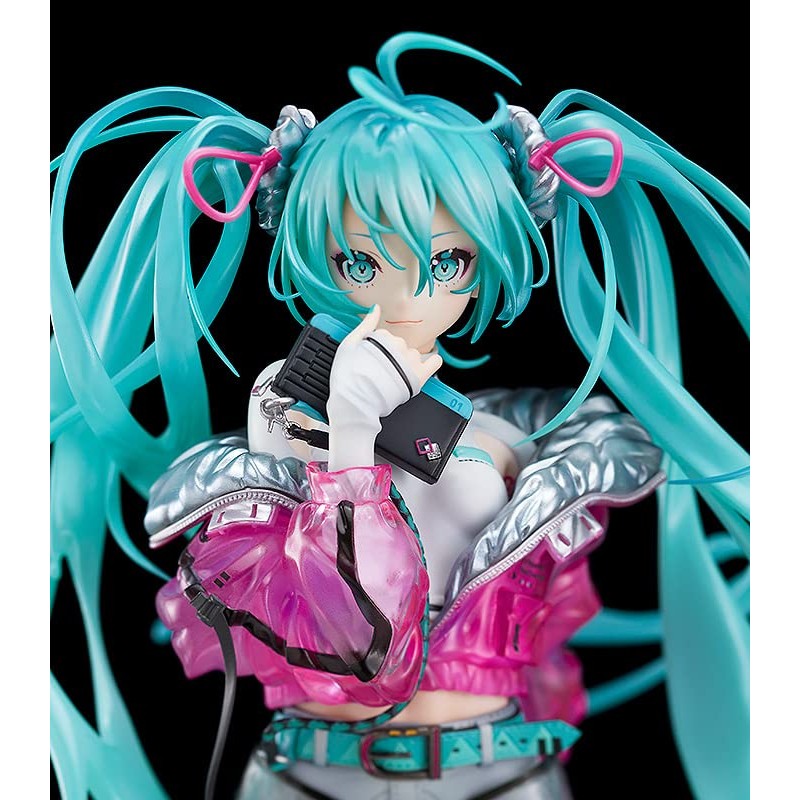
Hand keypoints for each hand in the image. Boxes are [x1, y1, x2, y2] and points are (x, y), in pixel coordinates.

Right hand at [325, 305, 442, 470]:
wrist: (354, 404)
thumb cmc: (348, 378)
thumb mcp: (348, 344)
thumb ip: (365, 325)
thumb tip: (375, 309)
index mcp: (383, 336)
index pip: (386, 336)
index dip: (379, 349)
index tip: (373, 360)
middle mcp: (400, 346)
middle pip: (400, 346)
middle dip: (393, 356)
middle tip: (381, 371)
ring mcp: (410, 361)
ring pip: (414, 354)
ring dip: (407, 362)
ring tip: (395, 377)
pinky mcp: (419, 377)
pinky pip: (435, 362)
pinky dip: (430, 364)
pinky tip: (422, 369)